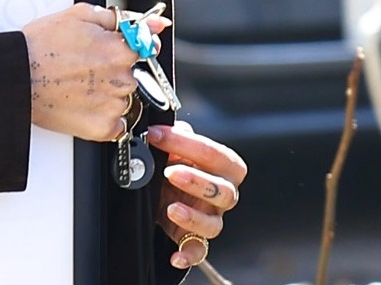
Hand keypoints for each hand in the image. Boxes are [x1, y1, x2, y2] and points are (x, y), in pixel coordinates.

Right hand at [22, 3, 168, 141]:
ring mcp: (113, 105)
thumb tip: (154, 24)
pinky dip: (105, 116)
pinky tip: (83, 103)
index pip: (144, 47)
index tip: (117, 49)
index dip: (128, 46)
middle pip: (132, 73)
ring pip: (124, 98)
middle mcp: (121, 79)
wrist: (15, 76)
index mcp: (119, 49)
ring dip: (109, 92)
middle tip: (85, 66)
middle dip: (114, 69)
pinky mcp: (102, 128)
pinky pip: (117, 124)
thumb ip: (122, 18)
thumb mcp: (81, 15)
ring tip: (79, 85)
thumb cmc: (41, 45)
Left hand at [146, 121, 246, 269]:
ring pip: (214, 224)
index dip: (185, 143)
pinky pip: (198, 251)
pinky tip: (175, 255)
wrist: (166, 187)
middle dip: (196, 181)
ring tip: (171, 207)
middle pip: (224, 191)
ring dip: (193, 216)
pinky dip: (187, 254)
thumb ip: (176, 136)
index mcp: (223, 166)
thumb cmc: (177, 161)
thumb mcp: (177, 145)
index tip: (156, 135)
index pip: (215, 154)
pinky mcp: (195, 238)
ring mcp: (211, 218)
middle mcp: (223, 194)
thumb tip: (162, 126)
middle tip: (170, 172)